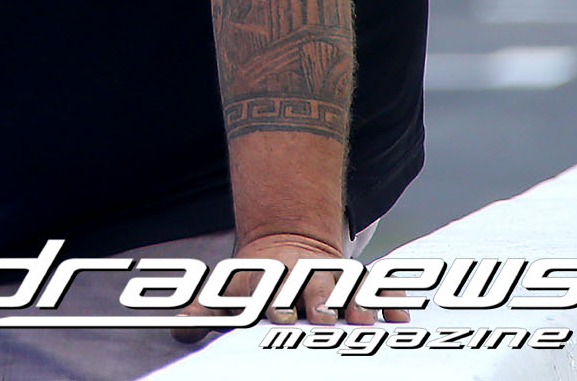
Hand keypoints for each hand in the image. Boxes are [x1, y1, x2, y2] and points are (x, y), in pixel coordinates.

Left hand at [171, 231, 411, 338]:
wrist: (286, 245)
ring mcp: (333, 279)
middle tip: (323, 316)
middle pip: (313, 288)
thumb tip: (178, 332)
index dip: (275, 302)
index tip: (279, 316)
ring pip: (347, 288)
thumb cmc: (254, 284)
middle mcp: (304, 278)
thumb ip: (203, 312)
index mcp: (272, 281)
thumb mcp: (227, 293)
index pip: (272, 290)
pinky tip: (398, 316)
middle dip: (318, 301)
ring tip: (363, 319)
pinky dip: (388, 300)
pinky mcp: (358, 283)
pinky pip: (377, 289)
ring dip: (356, 302)